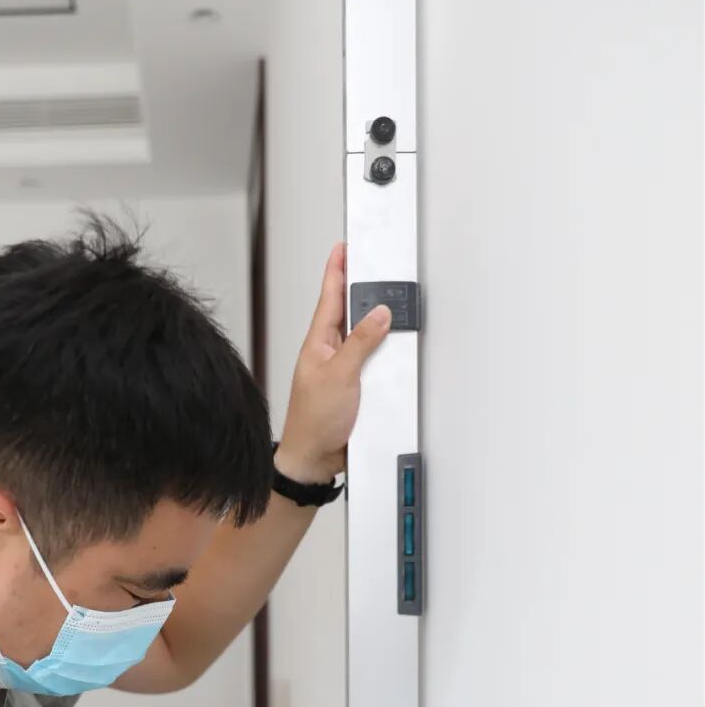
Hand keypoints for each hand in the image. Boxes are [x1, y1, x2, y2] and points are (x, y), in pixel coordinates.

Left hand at [276, 242, 391, 482]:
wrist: (314, 460)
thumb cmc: (314, 421)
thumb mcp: (339, 375)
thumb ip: (360, 343)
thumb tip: (379, 313)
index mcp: (319, 342)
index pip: (330, 296)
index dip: (337, 270)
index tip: (345, 246)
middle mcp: (330, 352)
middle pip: (350, 312)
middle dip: (363, 288)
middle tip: (376, 264)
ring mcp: (343, 369)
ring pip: (364, 336)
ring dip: (376, 321)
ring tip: (391, 300)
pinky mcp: (355, 387)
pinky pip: (372, 361)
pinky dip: (384, 351)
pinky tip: (394, 347)